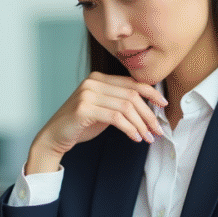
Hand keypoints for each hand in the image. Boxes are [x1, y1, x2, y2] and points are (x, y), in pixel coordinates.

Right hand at [27, 72, 166, 173]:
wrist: (54, 136)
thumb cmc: (80, 125)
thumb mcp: (103, 110)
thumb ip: (120, 103)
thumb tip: (148, 107)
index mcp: (99, 78)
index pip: (131, 82)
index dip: (151, 92)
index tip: (163, 104)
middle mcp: (93, 82)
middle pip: (132, 95)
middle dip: (149, 114)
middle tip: (157, 130)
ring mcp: (87, 94)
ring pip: (126, 107)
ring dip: (141, 124)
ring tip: (147, 137)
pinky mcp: (84, 109)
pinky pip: (116, 118)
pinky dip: (129, 129)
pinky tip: (135, 138)